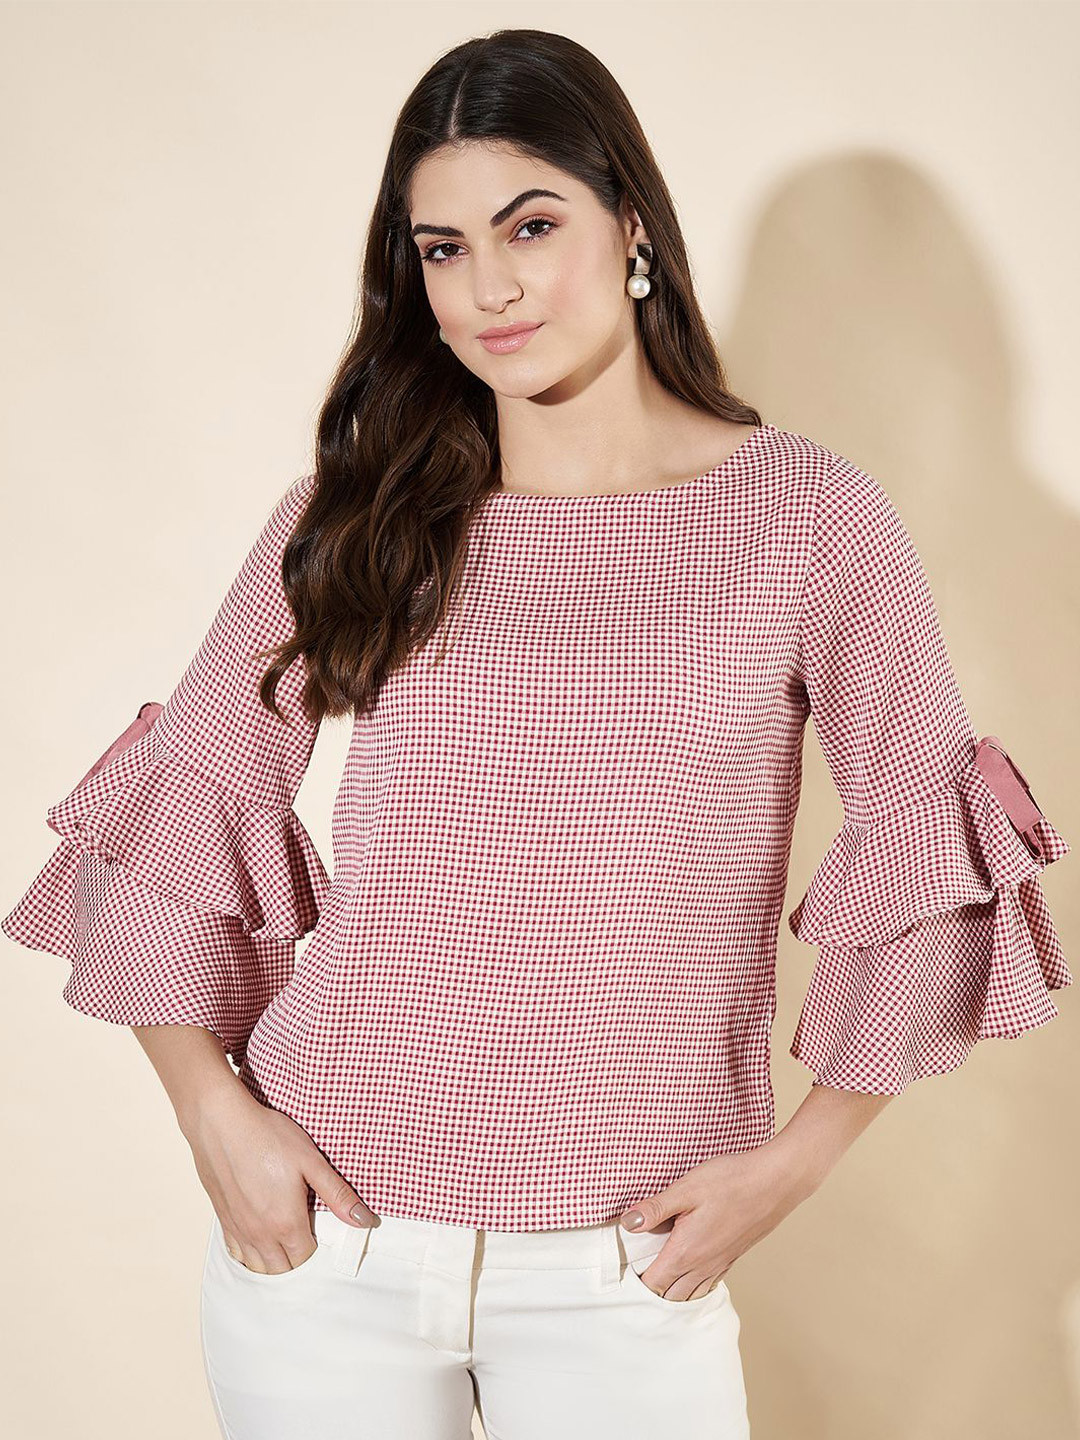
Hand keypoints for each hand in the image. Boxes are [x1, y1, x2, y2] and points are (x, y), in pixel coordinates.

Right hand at [182, 1083, 379, 1274]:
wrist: (221, 1122)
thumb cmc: (267, 1136)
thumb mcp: (311, 1161)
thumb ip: (338, 1195)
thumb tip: (365, 1221)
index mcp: (286, 1222)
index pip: (306, 1259)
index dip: (318, 1251)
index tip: (322, 1234)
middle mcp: (260, 1234)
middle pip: (282, 1270)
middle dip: (297, 1261)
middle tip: (307, 1239)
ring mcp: (238, 1229)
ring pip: (257, 1267)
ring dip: (273, 1264)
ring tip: (285, 1244)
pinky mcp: (223, 1219)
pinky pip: (236, 1254)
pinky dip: (249, 1256)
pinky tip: (258, 1240)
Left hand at [617, 1139, 817, 1300]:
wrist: (775, 1182)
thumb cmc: (731, 1181)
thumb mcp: (687, 1188)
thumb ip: (655, 1208)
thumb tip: (627, 1224)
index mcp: (686, 1251)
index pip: (654, 1283)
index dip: (636, 1282)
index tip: (623, 1273)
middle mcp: (703, 1265)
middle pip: (670, 1295)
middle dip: (651, 1291)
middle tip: (636, 1275)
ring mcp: (720, 1264)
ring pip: (690, 1294)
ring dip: (672, 1292)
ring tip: (658, 1277)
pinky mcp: (732, 1257)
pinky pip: (707, 1284)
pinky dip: (692, 1286)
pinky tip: (688, 1271)